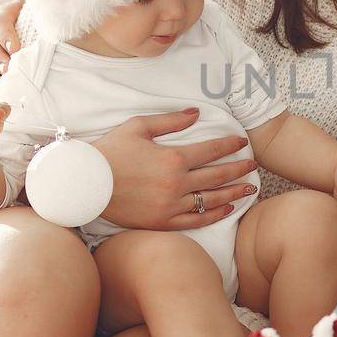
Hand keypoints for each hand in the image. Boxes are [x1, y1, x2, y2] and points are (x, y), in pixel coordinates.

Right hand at [92, 110, 260, 230]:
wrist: (84, 184)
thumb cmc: (109, 152)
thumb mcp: (138, 127)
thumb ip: (170, 120)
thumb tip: (196, 114)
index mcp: (172, 158)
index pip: (211, 150)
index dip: (230, 145)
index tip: (242, 142)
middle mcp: (176, 183)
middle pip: (218, 175)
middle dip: (239, 169)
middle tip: (253, 165)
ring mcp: (170, 205)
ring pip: (211, 200)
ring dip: (234, 193)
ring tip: (249, 189)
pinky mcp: (162, 222)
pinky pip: (195, 220)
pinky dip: (214, 215)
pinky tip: (227, 209)